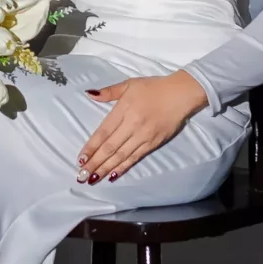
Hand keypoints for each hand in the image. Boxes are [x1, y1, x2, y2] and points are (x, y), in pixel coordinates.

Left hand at [76, 70, 207, 183]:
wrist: (181, 94)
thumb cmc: (154, 88)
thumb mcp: (129, 84)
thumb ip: (109, 92)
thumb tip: (90, 95)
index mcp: (124, 110)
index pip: (103, 132)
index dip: (91, 147)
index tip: (80, 159)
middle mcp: (132, 125)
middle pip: (110, 147)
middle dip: (94, 163)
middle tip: (81, 175)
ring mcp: (143, 137)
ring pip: (121, 156)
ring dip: (106, 169)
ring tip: (92, 179)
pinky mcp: (153, 144)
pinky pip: (135, 158)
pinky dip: (123, 167)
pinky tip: (113, 175)